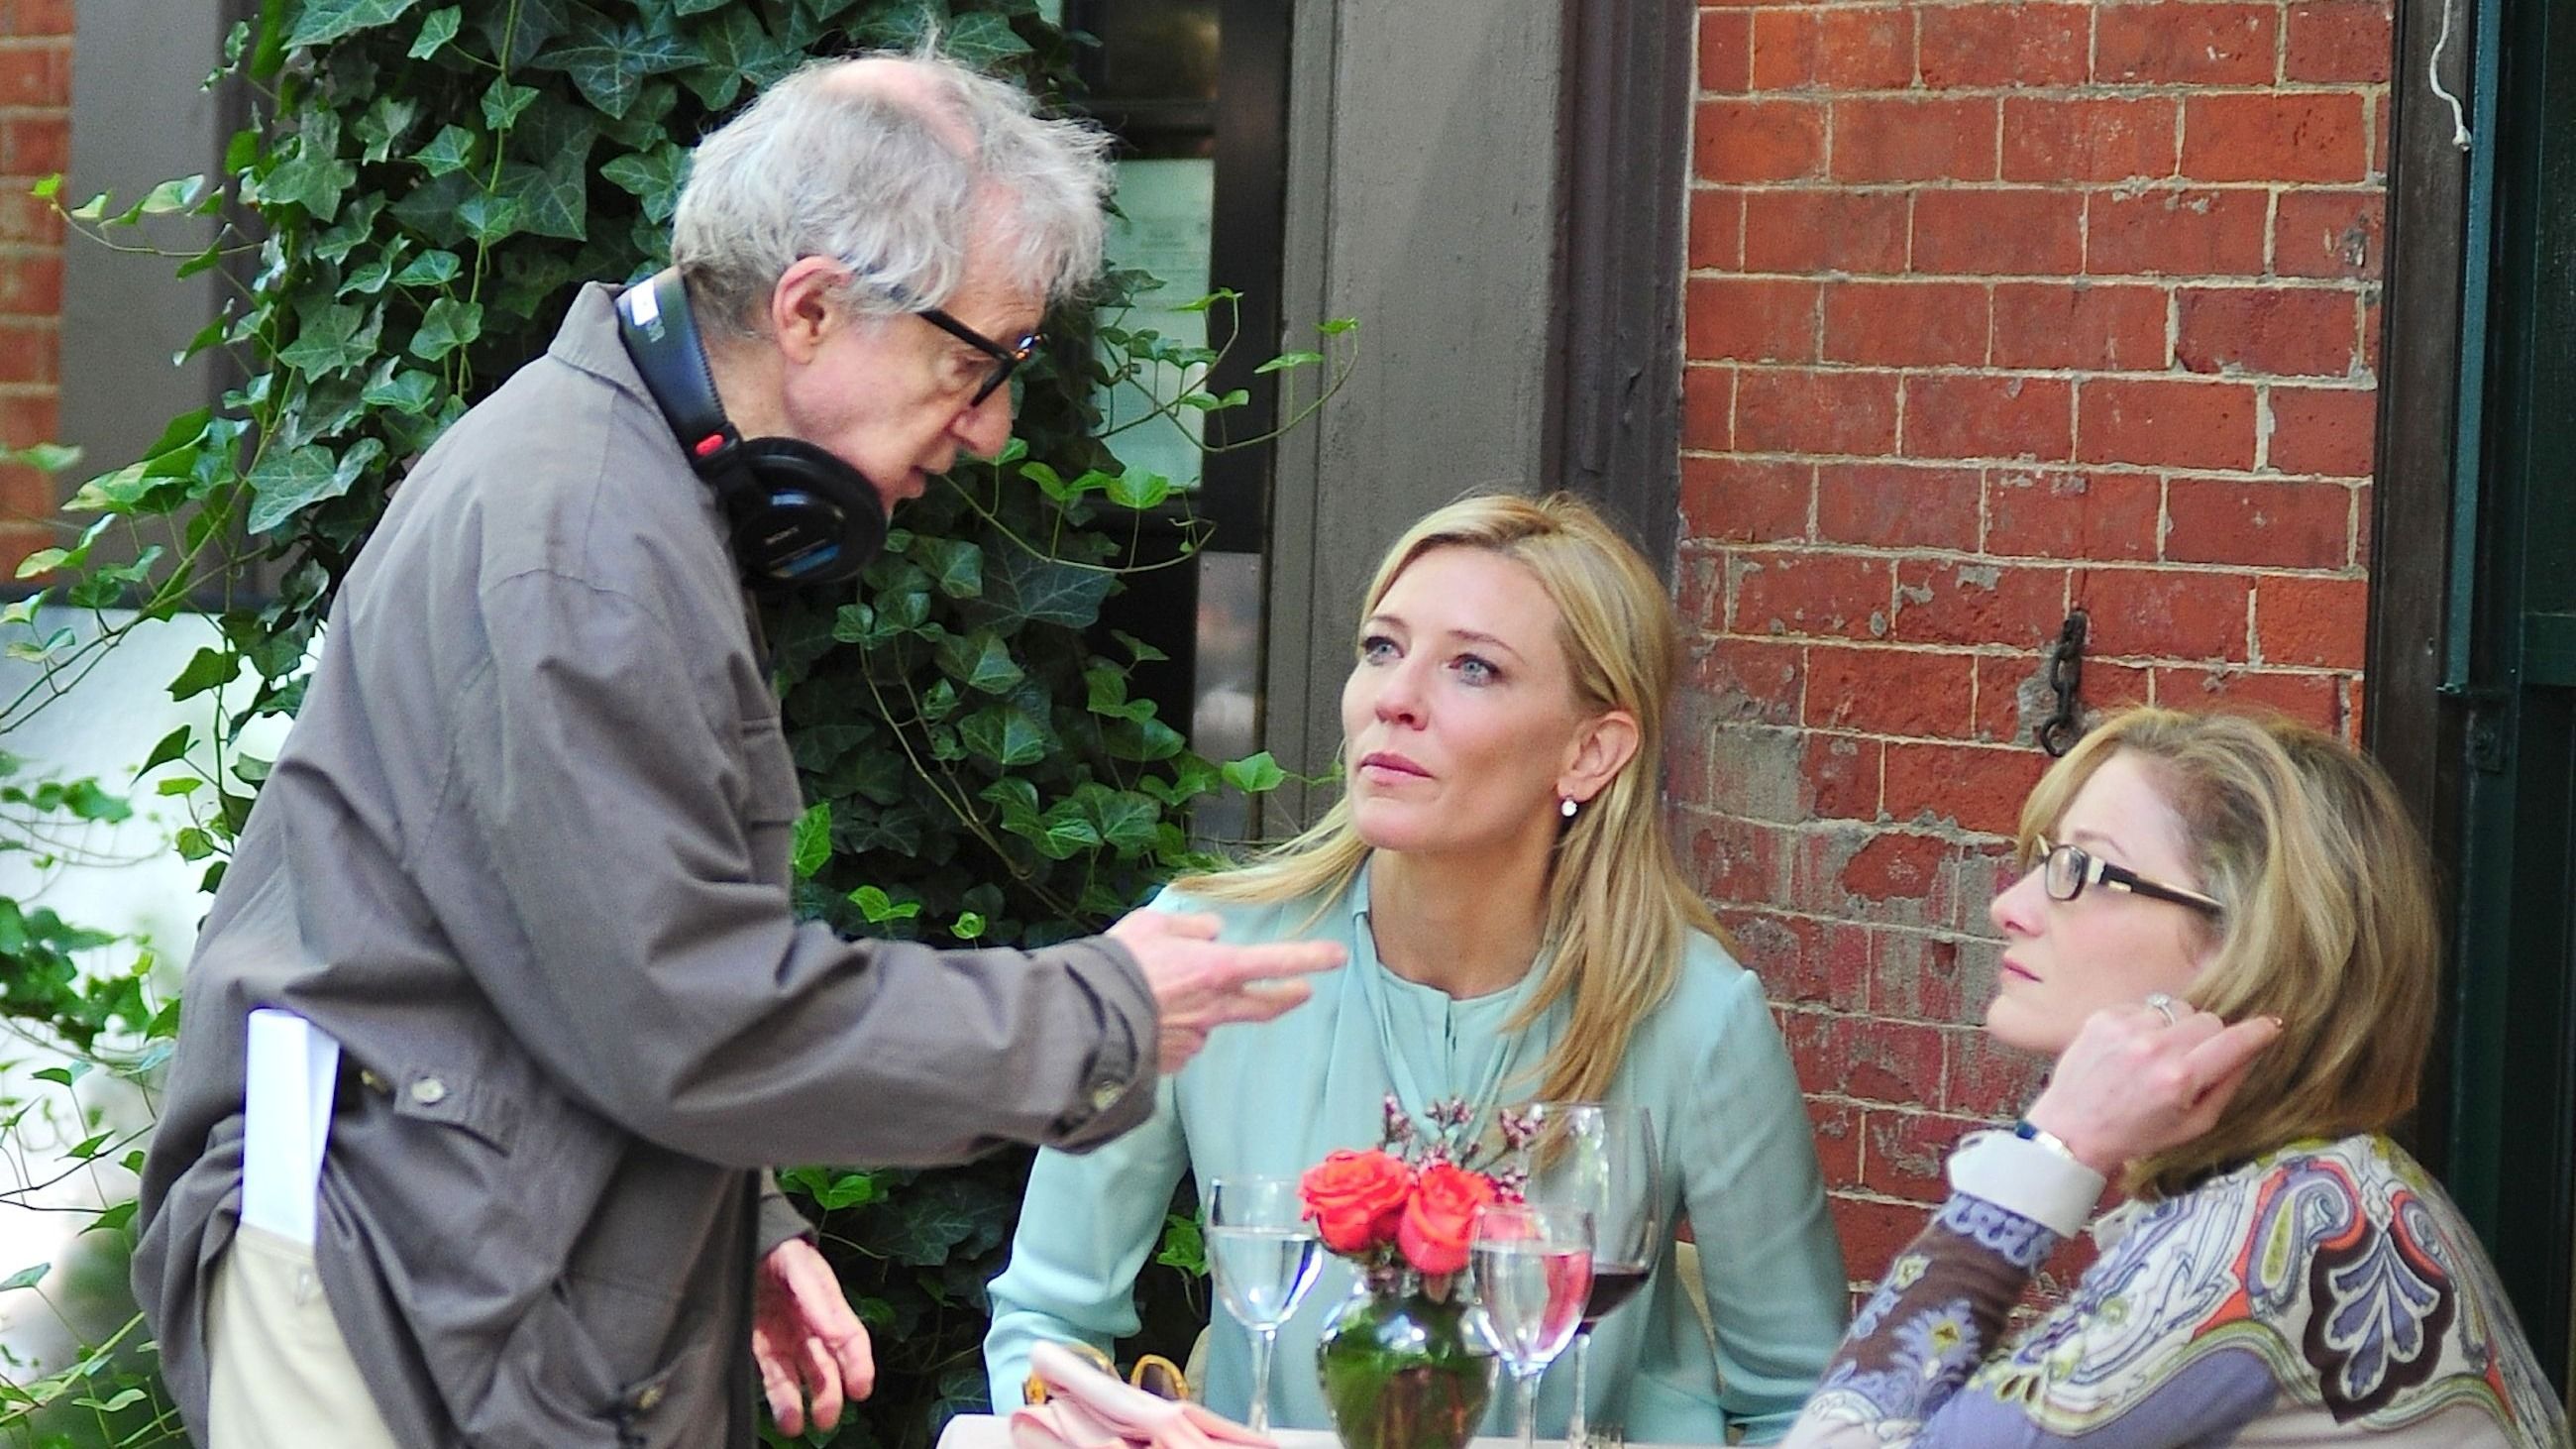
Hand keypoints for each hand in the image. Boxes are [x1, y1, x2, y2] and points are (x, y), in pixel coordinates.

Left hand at [752, 1236, 873, 1436]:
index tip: (860, 1388)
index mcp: (828, 1304)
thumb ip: (816, 1296)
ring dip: (802, 1403)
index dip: (859, 1364)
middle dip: (830, 1393)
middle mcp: (812, 1326)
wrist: (746, 1245)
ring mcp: (787, 1338)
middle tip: (827, 1417)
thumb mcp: (798, 1264)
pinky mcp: (763, 1346)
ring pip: (801, 1377)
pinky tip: (786, 1417)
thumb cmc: (778, 1250)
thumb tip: (836, 1333)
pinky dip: (781, 1398)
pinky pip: (774, 1376)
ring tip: (797, 1425)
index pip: (851, 1339)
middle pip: (828, 1365)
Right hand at [1108, 910, 1344, 1072]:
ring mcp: (1195, 1038)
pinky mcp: (1173, 1060)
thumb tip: (1212, 931)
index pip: (1277, 962)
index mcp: (1217, 969)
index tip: (1337, 956)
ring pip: (1212, 1022)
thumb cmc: (1118, 964)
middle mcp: (1215, 1007)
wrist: (1082, 1018)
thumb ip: (1189, 926)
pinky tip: (1148, 1021)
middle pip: (1264, 1005)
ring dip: (1203, 1010)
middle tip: (1302, 992)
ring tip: (1164, 996)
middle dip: (1286, 996)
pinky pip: (1182, 1042)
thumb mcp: (1152, 925)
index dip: (1310, 958)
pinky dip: (1174, 1030)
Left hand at [2024, 1000, 2280, 1175]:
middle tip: (2193, 1061)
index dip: (2258, 1032)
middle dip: (2210, 1038)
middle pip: (2209, 1020)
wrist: (2072, 1129)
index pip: (2234, 1041)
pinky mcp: (2104, 1017)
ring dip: (2176, 1029)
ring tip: (2157, 1057)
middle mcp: (2154, 1047)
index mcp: (2180, 1078)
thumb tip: (2251, 1051)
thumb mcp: (2193, 1125)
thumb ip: (2227, 1086)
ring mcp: (2126, 1028)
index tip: (2271, 1025)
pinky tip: (2132, 1050)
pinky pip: (2144, 1007)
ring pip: (2177, 1009)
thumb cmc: (2136, 1134)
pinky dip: (2146, 1025)